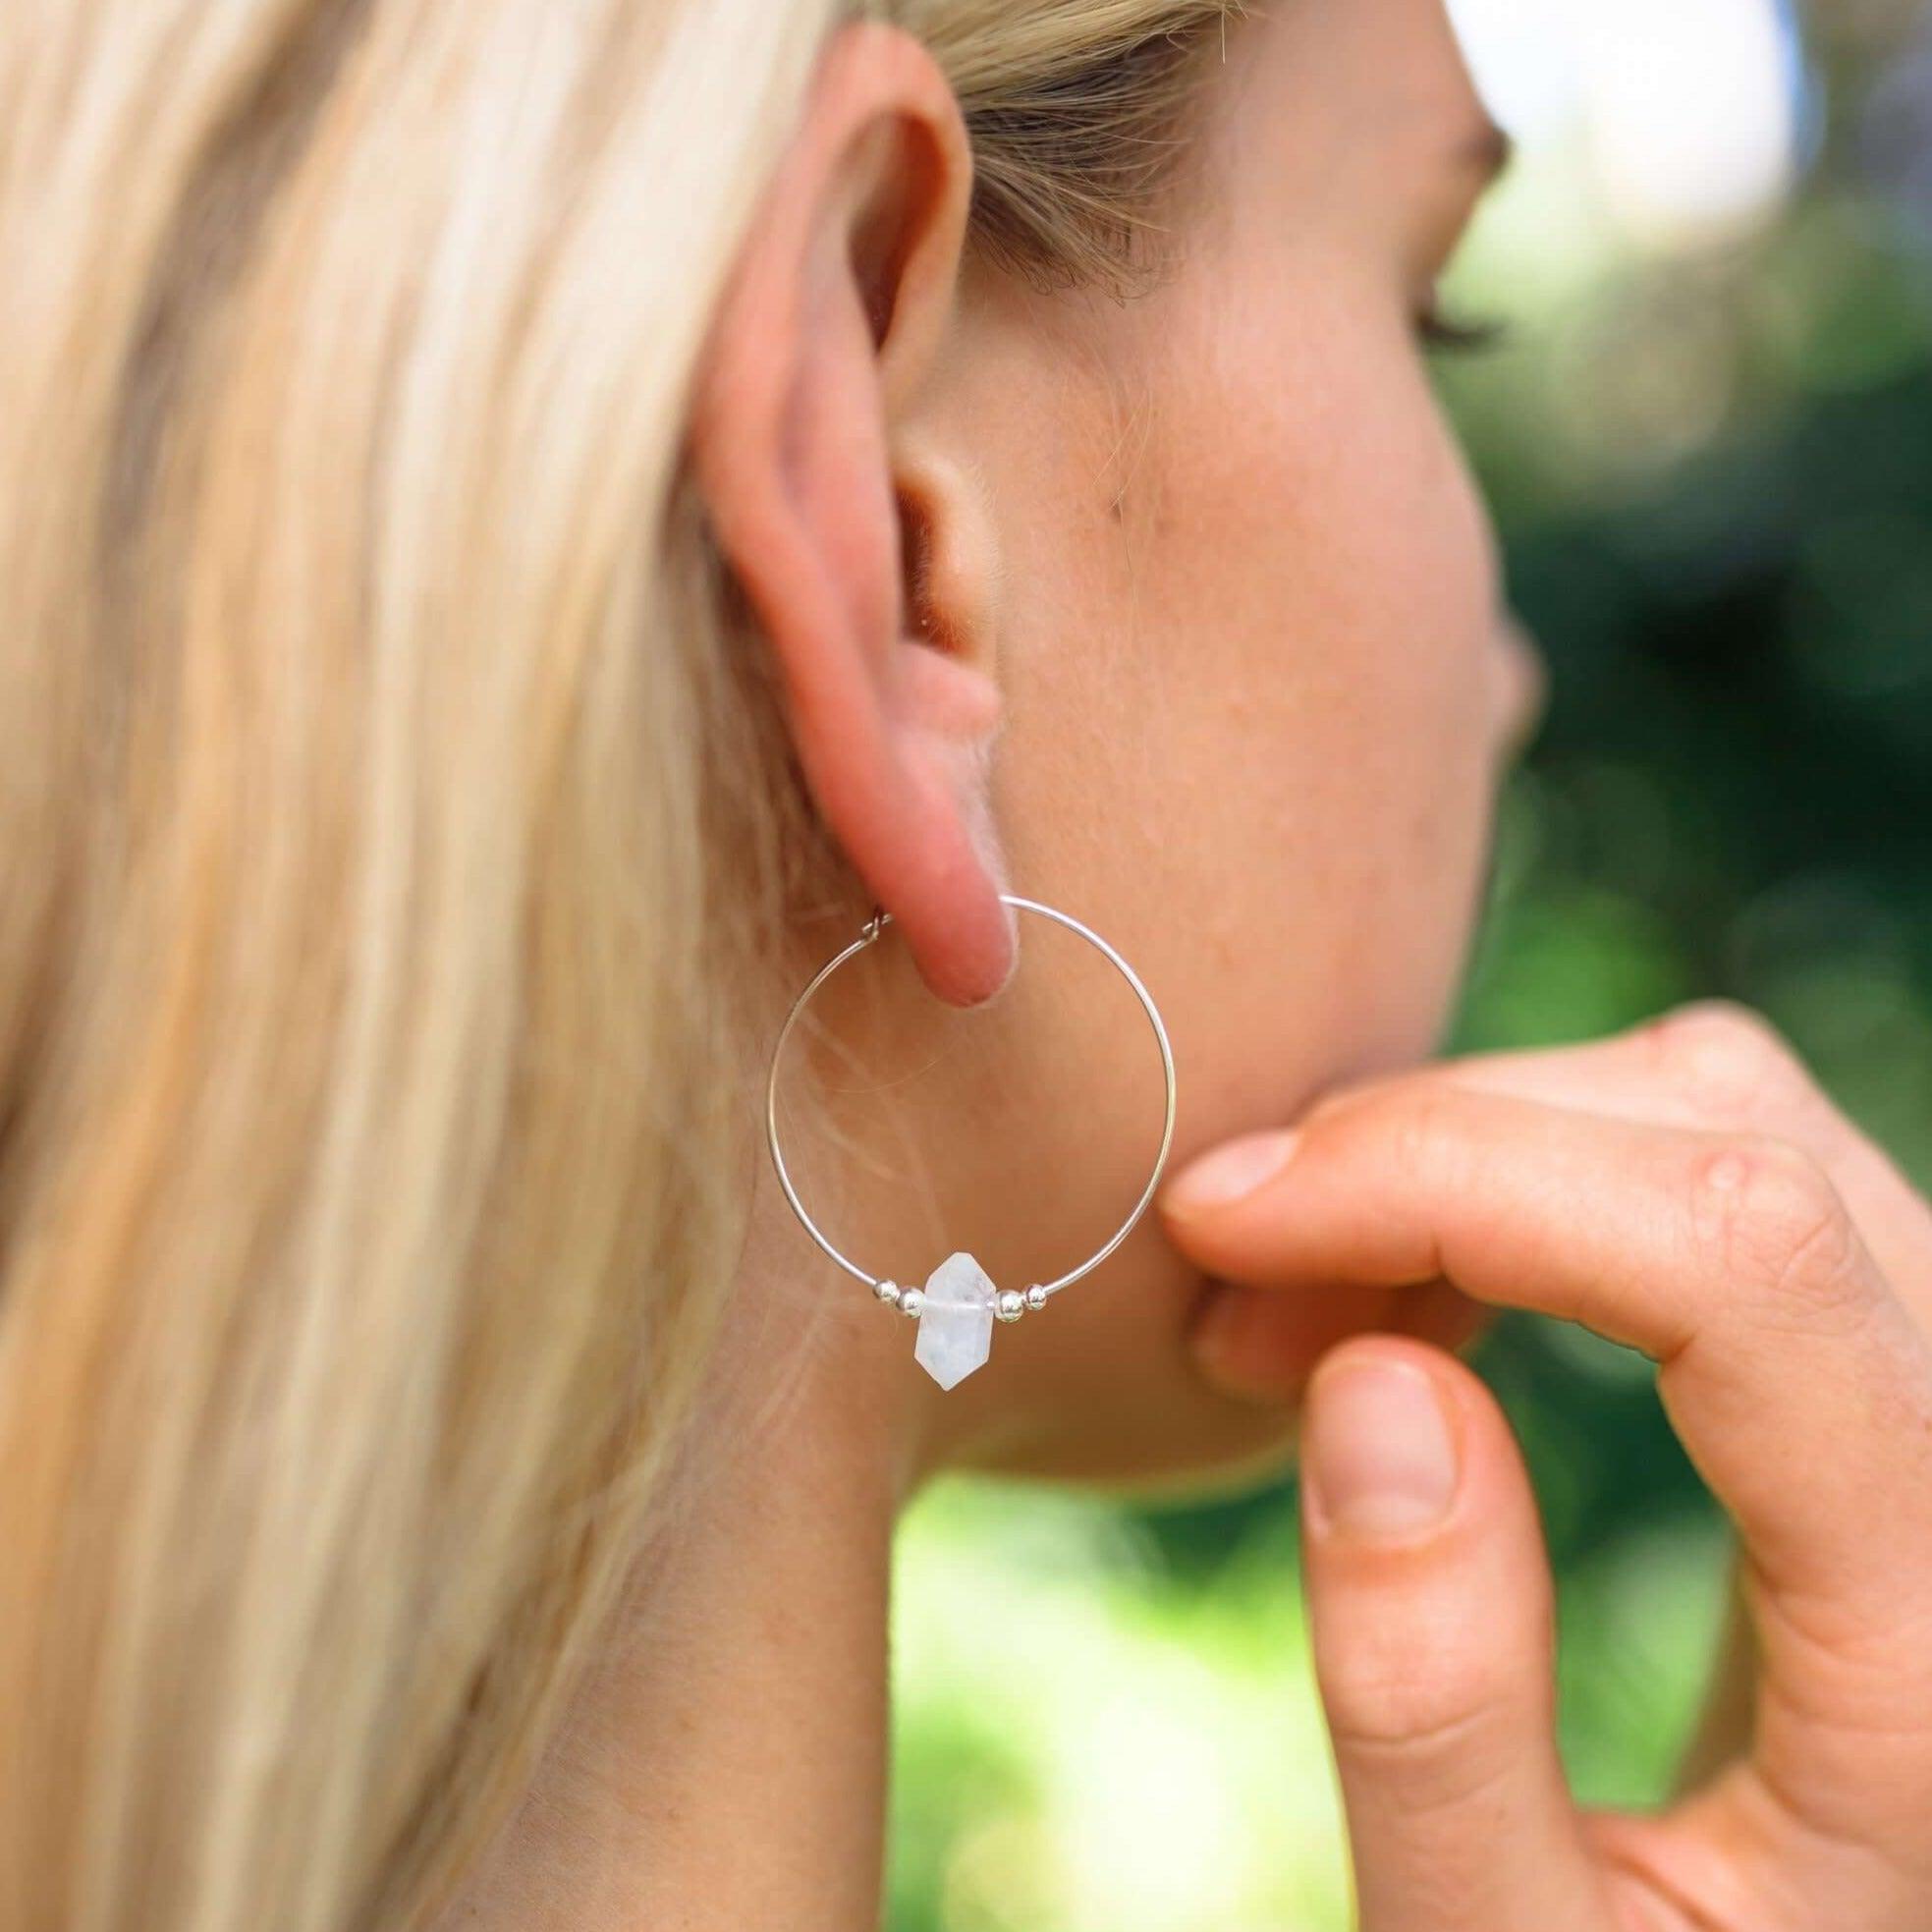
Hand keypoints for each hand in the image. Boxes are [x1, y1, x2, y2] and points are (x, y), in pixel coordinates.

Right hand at [1158, 1003, 1931, 1931]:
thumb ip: (1436, 1706)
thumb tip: (1371, 1375)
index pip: (1742, 1262)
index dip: (1452, 1176)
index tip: (1224, 1221)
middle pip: (1725, 1141)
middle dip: (1427, 1153)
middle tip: (1227, 1279)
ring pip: (1720, 1112)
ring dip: (1470, 1152)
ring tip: (1296, 1299)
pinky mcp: (1883, 1369)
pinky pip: (1711, 1172)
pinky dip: (1527, 1179)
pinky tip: (1409, 1297)